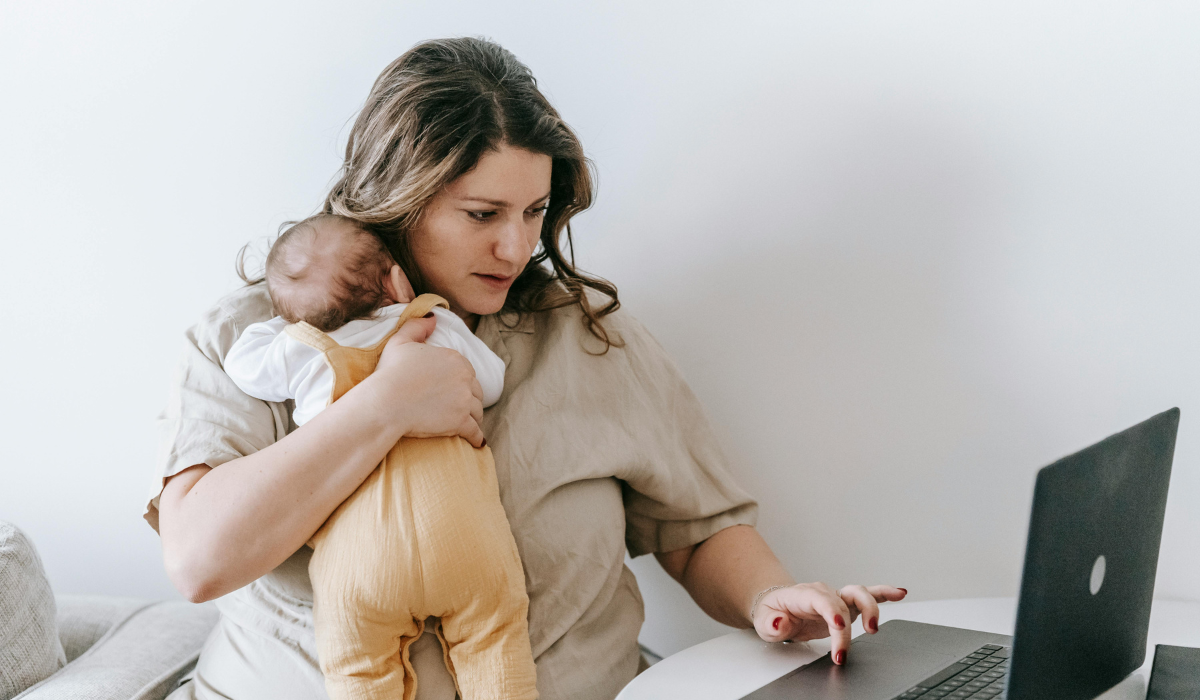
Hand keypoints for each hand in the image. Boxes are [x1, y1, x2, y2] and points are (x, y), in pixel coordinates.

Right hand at [372, 315, 485, 446]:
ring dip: (474, 418)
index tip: (454, 390)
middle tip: (462, 409)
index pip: (467, 372)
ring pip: (477, 411)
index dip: (461, 382)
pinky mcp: (461, 422)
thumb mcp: (400, 342)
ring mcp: (464, 400)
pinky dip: (477, 437)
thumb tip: (433, 318)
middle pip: (475, 391)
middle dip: (469, 399)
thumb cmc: (390, 373)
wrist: (385, 402)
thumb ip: (418, 326)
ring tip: (468, 424)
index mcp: (454, 358)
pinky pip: (476, 432)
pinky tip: (477, 442)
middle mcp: (465, 377)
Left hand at [752, 583, 906, 664]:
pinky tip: (900, 593)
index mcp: (804, 595)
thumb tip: (780, 622)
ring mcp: (837, 598)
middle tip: (845, 650)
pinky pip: (868, 596)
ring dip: (871, 609)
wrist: (778, 607)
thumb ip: (772, 623)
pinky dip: (885, 594)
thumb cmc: (772, 612)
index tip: (839, 627)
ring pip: (859, 594)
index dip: (832, 612)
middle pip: (843, 602)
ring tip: (874, 629)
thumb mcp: (764, 621)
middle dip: (848, 627)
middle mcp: (823, 593)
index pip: (822, 600)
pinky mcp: (846, 606)